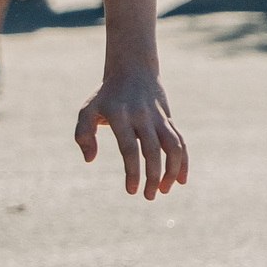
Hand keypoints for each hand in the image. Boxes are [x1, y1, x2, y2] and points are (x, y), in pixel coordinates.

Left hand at [74, 70, 186, 198]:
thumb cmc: (106, 96)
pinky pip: (180, 141)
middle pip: (153, 150)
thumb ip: (83, 134)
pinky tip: (181, 180)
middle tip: (149, 196)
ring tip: (164, 190)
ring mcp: (158, 117)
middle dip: (153, 176)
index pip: (129, 148)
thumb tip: (89, 159)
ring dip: (172, 170)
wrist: (133, 69)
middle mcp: (142, 116)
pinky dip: (183, 161)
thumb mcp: (88, 110)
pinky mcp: (169, 119)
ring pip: (173, 146)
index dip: (132, 171)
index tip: (132, 191)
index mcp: (120, 115)